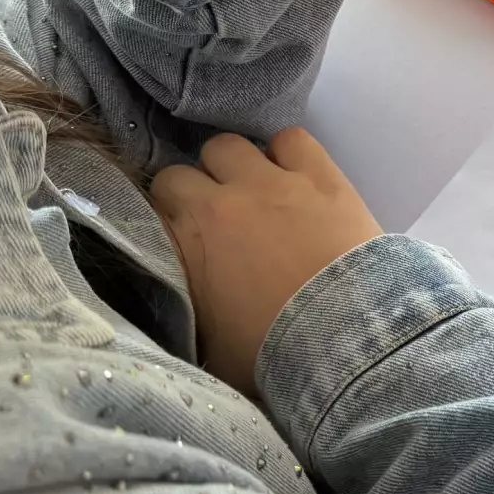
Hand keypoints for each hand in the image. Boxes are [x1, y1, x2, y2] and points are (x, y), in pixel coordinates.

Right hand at [151, 128, 381, 393]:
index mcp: (183, 245)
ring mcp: (269, 182)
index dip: (164, 223)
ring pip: (227, 145)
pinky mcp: (318, 174)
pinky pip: (290, 138)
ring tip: (251, 191)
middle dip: (190, 191)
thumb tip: (177, 302)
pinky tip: (294, 175)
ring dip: (232, 166)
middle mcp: (217, 202)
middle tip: (212, 217)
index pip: (149, 211)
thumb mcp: (206, 346)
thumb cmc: (270, 354)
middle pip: (179, 172)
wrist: (344, 338)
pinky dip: (287, 153)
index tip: (178, 238)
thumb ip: (184, 311)